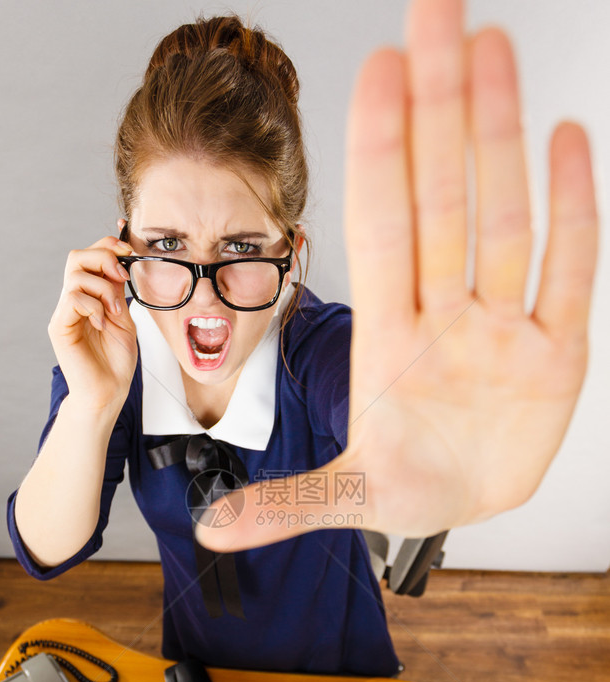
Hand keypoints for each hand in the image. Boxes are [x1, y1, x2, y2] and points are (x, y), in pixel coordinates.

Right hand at [48, 235, 137, 413]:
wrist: (108, 393)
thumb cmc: (116, 363)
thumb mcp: (124, 320)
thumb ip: (117, 293)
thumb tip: (118, 264)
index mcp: (88, 297)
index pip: (89, 257)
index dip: (108, 247)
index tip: (129, 254)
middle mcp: (72, 302)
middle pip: (77, 257)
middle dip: (104, 258)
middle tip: (122, 278)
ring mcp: (64, 314)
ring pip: (75, 274)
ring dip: (102, 288)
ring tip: (115, 312)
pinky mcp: (60, 327)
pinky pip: (73, 299)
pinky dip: (93, 306)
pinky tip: (102, 324)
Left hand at [196, 0, 596, 552]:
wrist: (467, 506)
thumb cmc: (408, 488)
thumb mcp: (348, 498)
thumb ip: (286, 504)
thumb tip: (211, 527)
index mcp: (387, 342)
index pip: (383, 229)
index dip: (381, 153)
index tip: (377, 71)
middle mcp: (444, 318)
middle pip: (442, 198)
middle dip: (438, 108)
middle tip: (436, 10)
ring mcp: (503, 328)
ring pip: (505, 218)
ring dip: (500, 136)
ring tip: (492, 48)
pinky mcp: (556, 352)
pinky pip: (568, 270)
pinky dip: (572, 210)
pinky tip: (566, 139)